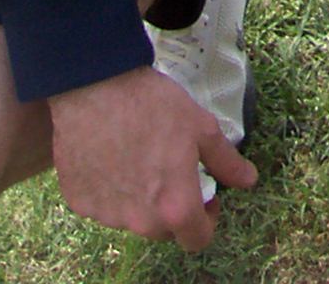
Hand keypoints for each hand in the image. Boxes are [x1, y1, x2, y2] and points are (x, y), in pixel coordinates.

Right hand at [49, 66, 257, 249]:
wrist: (93, 87)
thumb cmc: (151, 105)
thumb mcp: (201, 127)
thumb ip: (226, 161)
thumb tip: (248, 180)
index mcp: (174, 207)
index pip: (197, 239)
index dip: (207, 219)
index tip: (205, 194)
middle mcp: (140, 222)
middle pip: (165, 229)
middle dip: (174, 207)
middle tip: (172, 169)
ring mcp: (107, 215)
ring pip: (133, 218)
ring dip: (141, 199)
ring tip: (140, 155)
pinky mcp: (79, 202)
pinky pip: (103, 205)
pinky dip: (111, 189)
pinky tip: (112, 155)